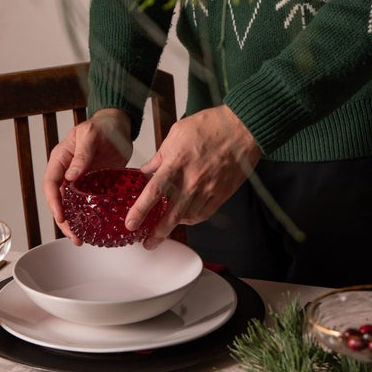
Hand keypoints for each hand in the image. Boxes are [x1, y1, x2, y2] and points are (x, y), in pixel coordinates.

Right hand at [43, 108, 132, 241]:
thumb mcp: (92, 135)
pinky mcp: (92, 186)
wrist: (119, 126)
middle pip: (58, 200)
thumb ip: (82, 154)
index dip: (54, 202)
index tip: (61, 216)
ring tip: (79, 239)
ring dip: (73, 223)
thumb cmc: (103, 126)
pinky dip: (87, 217)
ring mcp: (79, 180)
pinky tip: (92, 228)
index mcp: (61, 159)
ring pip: (70, 205)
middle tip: (73, 236)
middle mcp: (66, 171)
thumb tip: (71, 176)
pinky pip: (86, 204)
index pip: (51, 183)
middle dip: (62, 220)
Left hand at [125, 106, 260, 248]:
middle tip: (148, 243)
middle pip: (171, 216)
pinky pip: (204, 214)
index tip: (131, 224)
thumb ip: (160, 156)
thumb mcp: (176, 134)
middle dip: (157, 234)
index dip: (140, 211)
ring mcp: (207, 190)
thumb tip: (147, 170)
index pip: (153, 193)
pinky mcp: (220, 194)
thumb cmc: (210, 127)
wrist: (241, 129)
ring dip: (175, 226)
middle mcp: (191, 181)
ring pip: (187, 217)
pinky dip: (192, 219)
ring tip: (165, 228)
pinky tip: (185, 218)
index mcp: (176, 164)